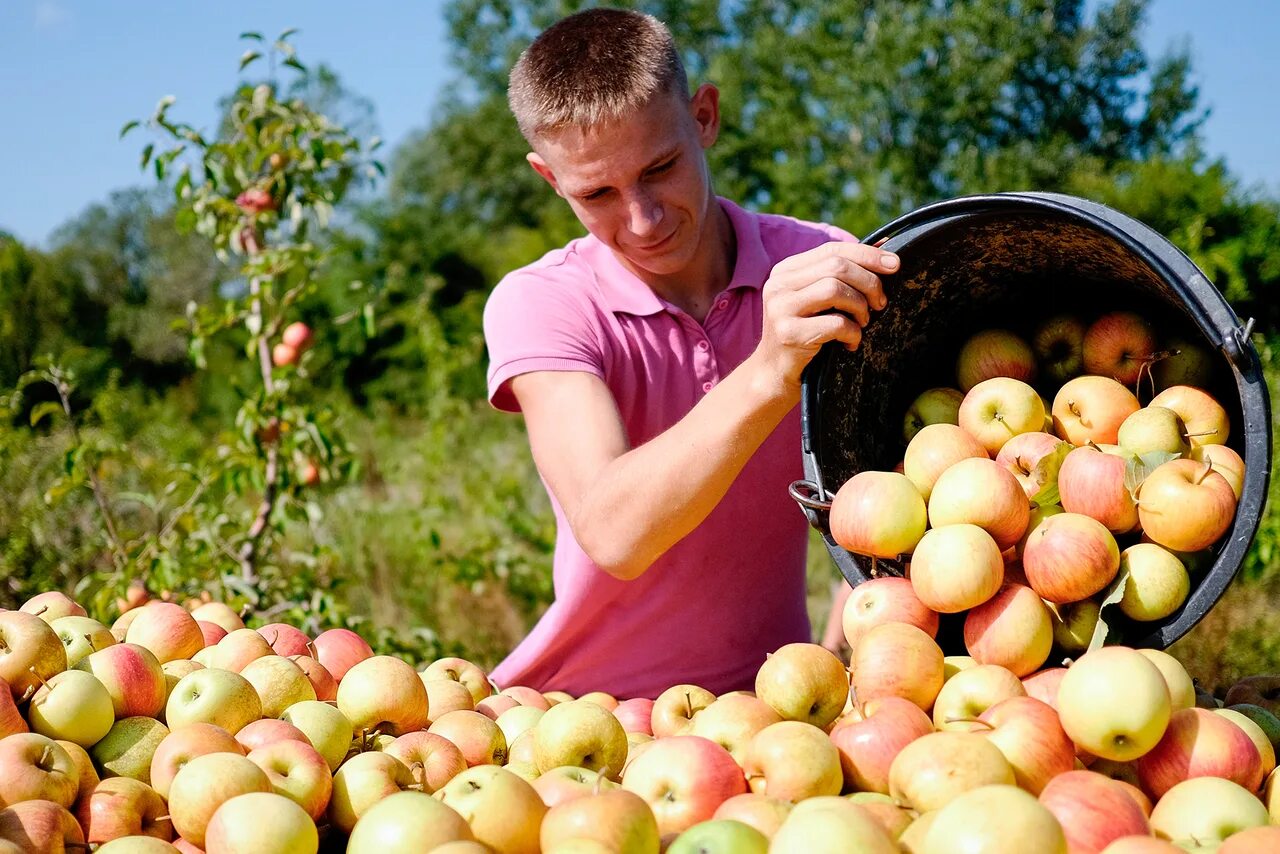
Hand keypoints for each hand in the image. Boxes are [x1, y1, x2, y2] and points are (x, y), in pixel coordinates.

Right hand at [755, 241, 897, 390]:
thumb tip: (884, 249)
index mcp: (787, 270)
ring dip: (860, 307)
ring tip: (863, 322)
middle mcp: (779, 285)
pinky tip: (851, 343)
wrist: (775, 372)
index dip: (867, 255)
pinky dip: (853, 333)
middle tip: (880, 303)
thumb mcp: (818, 300)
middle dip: (869, 282)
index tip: (894, 265)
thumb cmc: (806, 333)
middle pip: (836, 267)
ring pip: (835, 290)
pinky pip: (835, 324)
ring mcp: (781, 308)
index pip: (832, 250)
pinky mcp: (788, 333)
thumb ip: (840, 276)